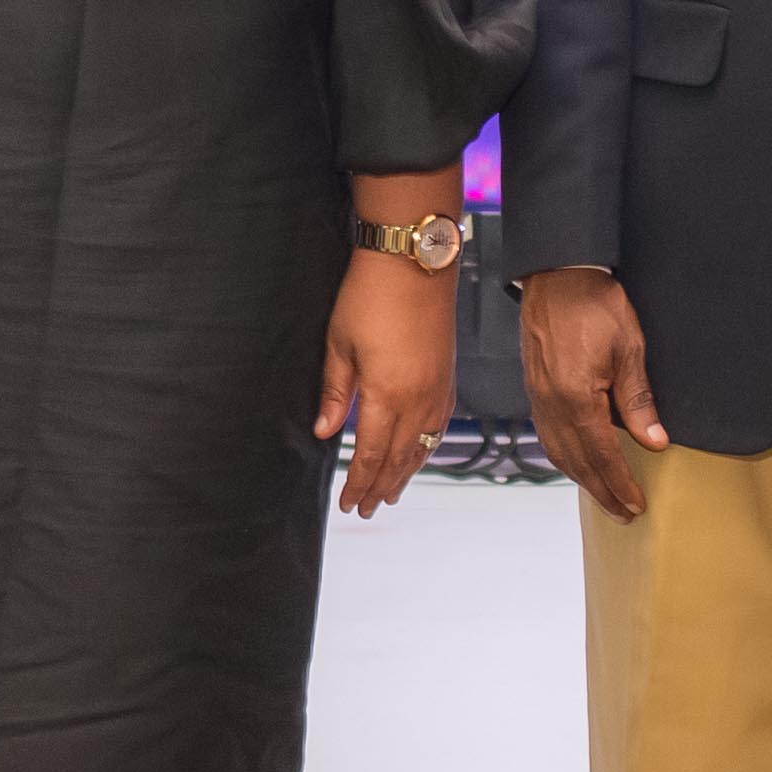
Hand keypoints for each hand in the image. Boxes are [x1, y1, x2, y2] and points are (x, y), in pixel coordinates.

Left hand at [316, 249, 452, 517]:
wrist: (413, 262)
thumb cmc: (371, 296)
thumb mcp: (339, 345)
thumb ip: (334, 393)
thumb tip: (325, 432)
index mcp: (386, 395)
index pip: (370, 454)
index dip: (358, 482)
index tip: (348, 503)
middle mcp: (417, 399)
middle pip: (398, 459)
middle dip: (380, 487)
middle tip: (366, 509)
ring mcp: (437, 389)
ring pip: (421, 447)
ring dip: (405, 474)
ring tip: (390, 494)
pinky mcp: (447, 377)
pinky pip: (438, 427)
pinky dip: (425, 449)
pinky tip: (418, 455)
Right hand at [515, 265, 665, 519]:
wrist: (557, 274)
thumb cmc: (594, 304)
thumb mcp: (629, 349)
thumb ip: (638, 401)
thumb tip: (654, 442)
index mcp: (576, 398)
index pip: (602, 454)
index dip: (620, 483)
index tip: (636, 505)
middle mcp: (551, 405)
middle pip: (577, 462)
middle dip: (602, 491)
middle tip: (624, 513)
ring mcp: (538, 398)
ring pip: (558, 452)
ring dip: (581, 478)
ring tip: (603, 495)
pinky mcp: (535, 389)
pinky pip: (547, 435)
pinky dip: (564, 457)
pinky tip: (577, 461)